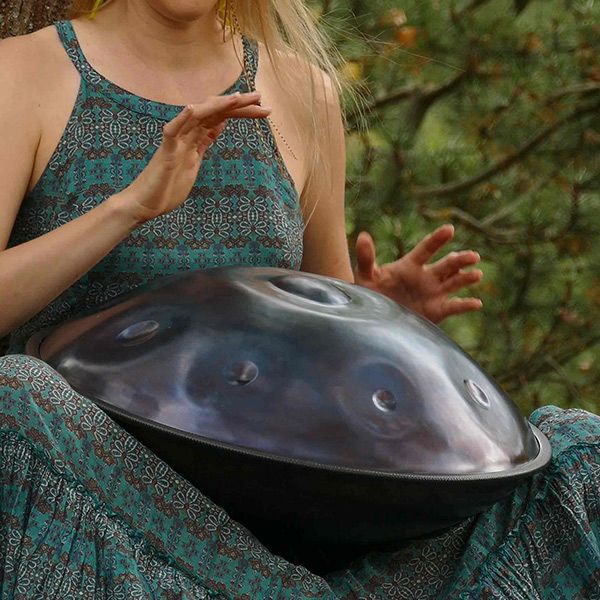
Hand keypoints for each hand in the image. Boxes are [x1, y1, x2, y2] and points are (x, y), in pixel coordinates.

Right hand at [116, 91, 269, 223]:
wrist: (145, 204)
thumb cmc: (168, 187)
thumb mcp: (194, 162)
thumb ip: (204, 143)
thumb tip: (217, 125)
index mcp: (195, 140)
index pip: (221, 119)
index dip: (241, 112)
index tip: (263, 108)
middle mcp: (186, 136)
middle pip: (214, 114)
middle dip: (237, 105)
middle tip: (260, 97)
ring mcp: (175, 144)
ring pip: (197, 118)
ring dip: (217, 106)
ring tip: (238, 98)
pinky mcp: (165, 154)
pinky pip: (171, 132)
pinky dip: (180, 120)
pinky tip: (191, 108)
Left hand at [354, 224, 482, 322]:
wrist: (375, 316)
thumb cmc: (371, 292)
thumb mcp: (366, 275)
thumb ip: (366, 257)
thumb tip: (363, 236)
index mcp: (411, 265)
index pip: (426, 249)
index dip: (438, 239)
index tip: (449, 229)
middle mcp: (426, 277)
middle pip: (447, 265)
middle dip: (461, 260)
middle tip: (473, 256)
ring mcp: (434, 293)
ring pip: (455, 282)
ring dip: (466, 278)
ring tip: (477, 274)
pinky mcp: (437, 310)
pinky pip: (454, 306)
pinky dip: (465, 305)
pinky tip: (476, 303)